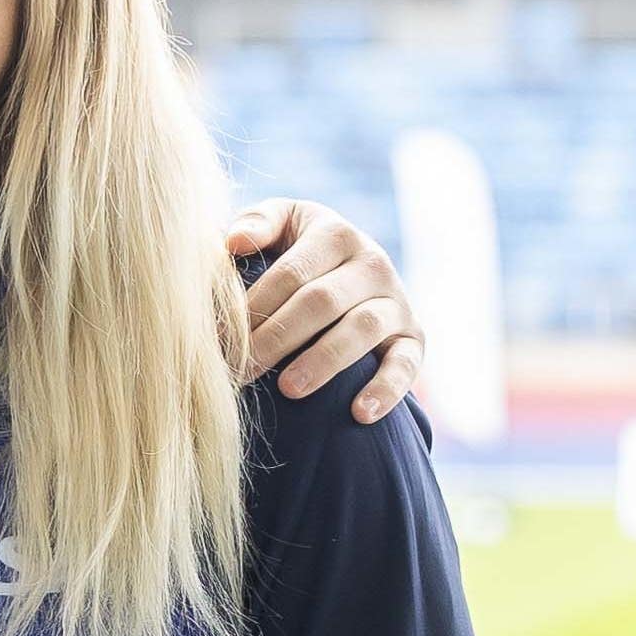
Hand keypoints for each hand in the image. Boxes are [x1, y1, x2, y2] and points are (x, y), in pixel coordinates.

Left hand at [226, 200, 425, 424]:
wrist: (357, 273)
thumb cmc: (302, 251)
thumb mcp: (283, 225)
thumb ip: (257, 223)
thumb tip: (232, 243)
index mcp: (336, 234)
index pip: (292, 272)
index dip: (255, 306)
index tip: (221, 337)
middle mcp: (373, 263)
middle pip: (322, 302)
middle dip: (277, 338)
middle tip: (243, 370)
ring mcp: (397, 301)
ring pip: (362, 329)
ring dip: (323, 361)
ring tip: (288, 390)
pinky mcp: (414, 338)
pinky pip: (406, 364)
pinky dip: (386, 389)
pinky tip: (359, 412)